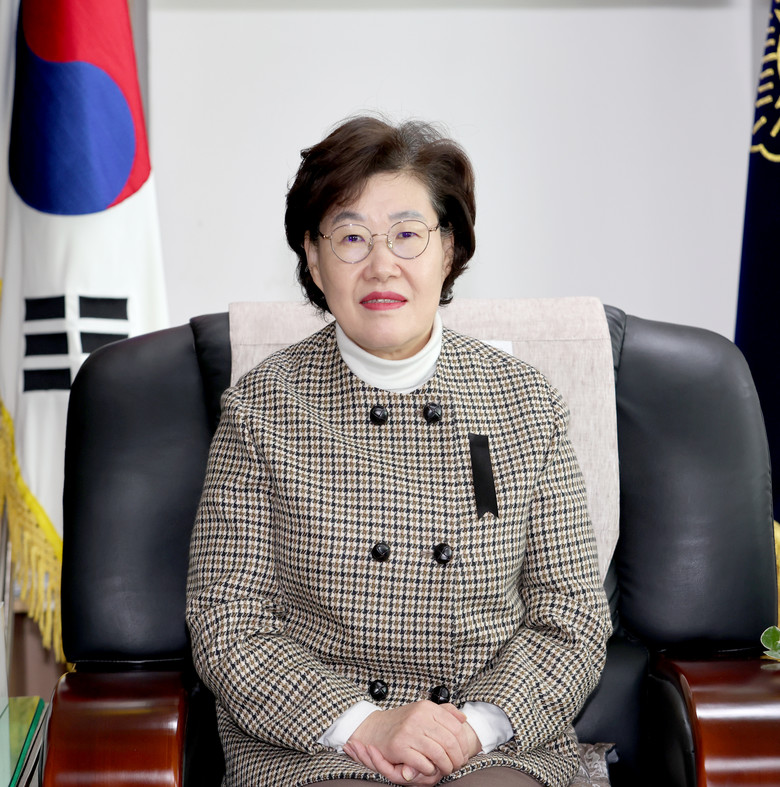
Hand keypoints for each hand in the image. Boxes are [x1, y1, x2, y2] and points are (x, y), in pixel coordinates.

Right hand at [343, 700, 481, 784]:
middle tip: (458, 765)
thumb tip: (464, 719)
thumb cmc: (403, 722)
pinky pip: (424, 763)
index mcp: (427, 707)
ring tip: (447, 769)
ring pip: (439, 754)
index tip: (464, 753)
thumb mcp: (423, 711)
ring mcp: (409, 731)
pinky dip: (430, 770)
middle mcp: (418, 717)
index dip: (463, 744)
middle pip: (450, 742)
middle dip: (458, 758)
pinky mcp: (400, 747)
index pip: (455, 727)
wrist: (374, 728)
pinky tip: (430, 769)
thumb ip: (444, 712)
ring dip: (446, 766)